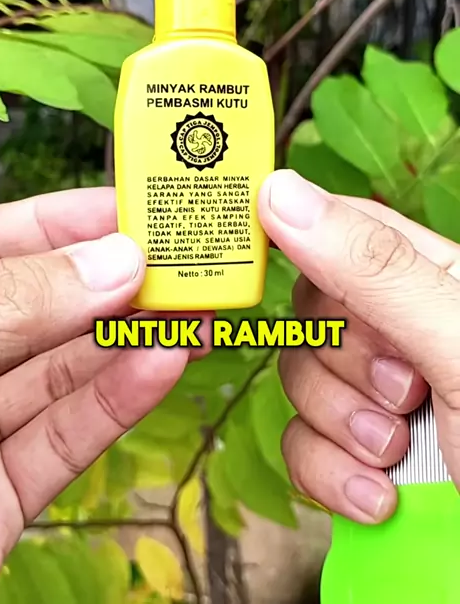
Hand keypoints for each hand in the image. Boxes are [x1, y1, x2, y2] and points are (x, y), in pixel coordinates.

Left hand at [0, 188, 210, 596]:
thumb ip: (13, 304)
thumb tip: (111, 261)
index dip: (62, 223)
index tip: (133, 209)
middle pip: (40, 309)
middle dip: (113, 283)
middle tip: (184, 262)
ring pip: (61, 375)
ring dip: (130, 343)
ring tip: (194, 312)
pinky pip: (62, 440)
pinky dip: (117, 404)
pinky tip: (163, 366)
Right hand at [258, 169, 459, 524]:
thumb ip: (375, 272)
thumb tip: (282, 196)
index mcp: (438, 281)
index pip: (344, 227)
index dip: (298, 233)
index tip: (254, 248)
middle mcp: (405, 332)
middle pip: (311, 309)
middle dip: (341, 360)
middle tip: (403, 391)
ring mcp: (379, 397)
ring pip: (299, 379)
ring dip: (340, 425)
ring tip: (398, 453)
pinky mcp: (357, 457)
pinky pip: (300, 444)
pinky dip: (331, 475)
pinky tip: (382, 497)